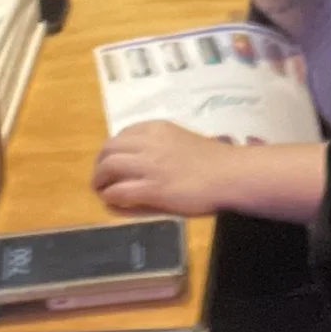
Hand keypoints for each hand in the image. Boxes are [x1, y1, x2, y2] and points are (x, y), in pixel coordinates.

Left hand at [92, 120, 237, 214]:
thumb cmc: (215, 161)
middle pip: (109, 149)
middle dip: (100, 164)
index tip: (114, 162)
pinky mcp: (151, 188)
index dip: (113, 151)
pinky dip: (110, 197)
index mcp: (156, 128)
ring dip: (100, 181)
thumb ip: (162, 146)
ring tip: (102, 191)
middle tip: (101, 179)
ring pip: (108, 168)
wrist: (230, 174)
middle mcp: (148, 143)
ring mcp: (149, 165)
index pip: (122, 135)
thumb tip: (146, 160)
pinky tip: (113, 203)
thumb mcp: (183, 141)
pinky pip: (118, 191)